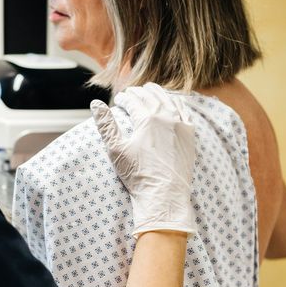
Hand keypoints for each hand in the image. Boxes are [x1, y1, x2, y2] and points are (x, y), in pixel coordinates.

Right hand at [91, 83, 196, 236]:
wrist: (165, 195)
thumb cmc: (138, 174)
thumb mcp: (116, 149)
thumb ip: (106, 124)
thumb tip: (95, 103)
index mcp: (148, 118)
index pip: (134, 100)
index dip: (124, 98)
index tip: (119, 99)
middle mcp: (167, 117)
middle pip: (151, 96)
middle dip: (139, 92)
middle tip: (132, 92)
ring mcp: (181, 125)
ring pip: (169, 100)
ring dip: (158, 93)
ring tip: (150, 90)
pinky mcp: (190, 135)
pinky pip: (185, 111)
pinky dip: (177, 102)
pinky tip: (173, 101)